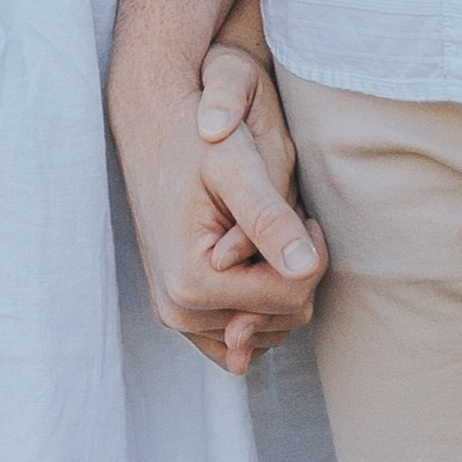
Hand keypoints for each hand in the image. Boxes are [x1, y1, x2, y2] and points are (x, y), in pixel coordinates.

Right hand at [113, 63, 326, 375]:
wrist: (149, 126)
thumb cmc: (193, 137)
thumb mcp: (237, 166)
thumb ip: (270, 219)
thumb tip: (306, 269)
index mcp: (192, 280)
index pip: (292, 298)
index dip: (313, 255)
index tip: (306, 215)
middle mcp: (177, 310)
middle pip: (281, 318)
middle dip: (295, 272)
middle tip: (287, 219)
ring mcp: (173, 315)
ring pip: (265, 328)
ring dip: (277, 284)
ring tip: (266, 232)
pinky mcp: (177, 310)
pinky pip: (236, 334)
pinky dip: (257, 304)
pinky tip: (256, 262)